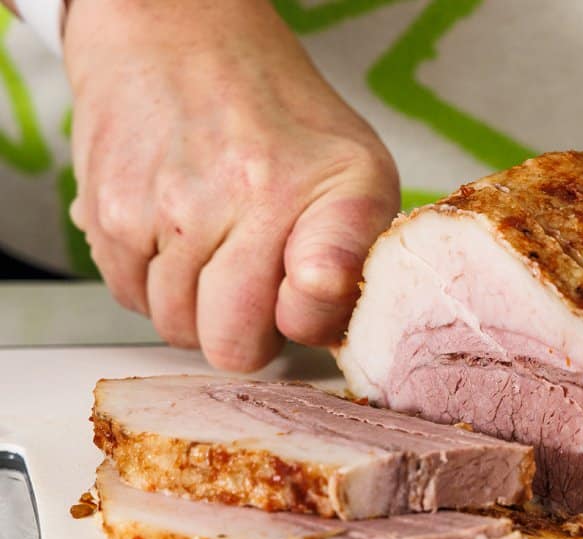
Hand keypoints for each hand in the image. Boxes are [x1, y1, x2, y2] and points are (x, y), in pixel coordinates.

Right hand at [64, 0, 399, 370]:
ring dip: (195, 305)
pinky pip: (129, 297)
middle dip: (245, 329)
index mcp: (331, 190)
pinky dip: (151, 282)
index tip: (302, 294)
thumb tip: (320, 327)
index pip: (316, 303)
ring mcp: (173, 208)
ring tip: (214, 245)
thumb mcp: (358, 174)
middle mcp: (250, 197)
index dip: (308, 319)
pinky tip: (175, 235)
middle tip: (255, 280)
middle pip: (233, 345)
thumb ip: (356, 258)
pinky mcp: (109, 210)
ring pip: (177, 328)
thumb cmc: (280, 120)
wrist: (181, 35)